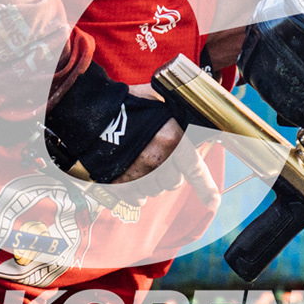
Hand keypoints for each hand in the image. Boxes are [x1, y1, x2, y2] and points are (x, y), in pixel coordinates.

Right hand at [108, 85, 219, 209]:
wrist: (89, 111)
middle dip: (169, 174)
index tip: (214, 202)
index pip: (195, 169)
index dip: (207, 189)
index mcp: (171, 139)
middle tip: (158, 158)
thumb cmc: (126, 103)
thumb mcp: (158, 101)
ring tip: (140, 163)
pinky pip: (136, 198)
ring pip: (155, 191)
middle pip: (173, 183)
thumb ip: (176, 115)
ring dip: (152, 182)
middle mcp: (157, 160)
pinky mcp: (119, 183)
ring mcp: (137, 174)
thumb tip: (192, 119)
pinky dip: (136, 193)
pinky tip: (131, 178)